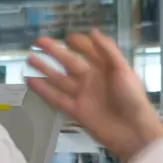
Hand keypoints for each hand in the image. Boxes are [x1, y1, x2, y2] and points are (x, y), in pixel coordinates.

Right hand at [26, 29, 162, 162]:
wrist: (133, 131)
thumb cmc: (132, 98)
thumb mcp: (123, 70)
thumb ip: (108, 50)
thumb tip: (92, 31)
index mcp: (105, 68)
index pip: (88, 51)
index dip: (79, 42)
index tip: (66, 36)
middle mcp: (92, 79)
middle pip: (69, 62)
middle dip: (54, 51)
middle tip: (39, 41)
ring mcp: (82, 95)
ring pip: (59, 79)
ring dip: (45, 69)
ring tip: (29, 58)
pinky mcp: (76, 111)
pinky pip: (57, 98)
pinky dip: (44, 91)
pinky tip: (31, 82)